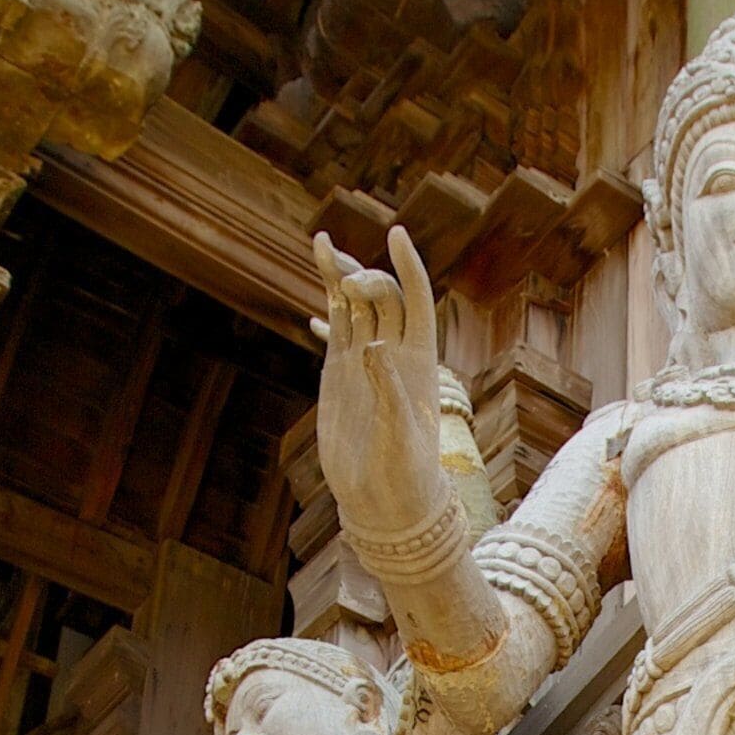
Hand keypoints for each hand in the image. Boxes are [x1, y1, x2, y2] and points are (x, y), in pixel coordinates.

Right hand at [314, 227, 447, 548]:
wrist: (385, 502)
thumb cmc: (404, 474)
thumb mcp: (397, 433)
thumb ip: (387, 389)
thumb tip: (373, 345)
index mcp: (417, 360)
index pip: (416, 300)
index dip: (408, 266)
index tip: (396, 233)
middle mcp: (393, 354)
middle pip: (382, 296)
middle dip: (366, 276)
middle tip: (347, 281)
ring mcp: (365, 363)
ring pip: (354, 308)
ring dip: (341, 277)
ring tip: (322, 245)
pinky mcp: (341, 377)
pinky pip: (336, 332)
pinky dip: (327, 312)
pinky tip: (317, 297)